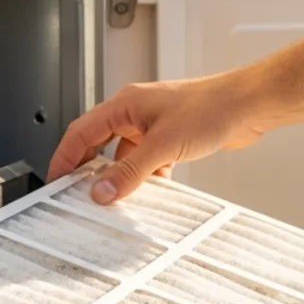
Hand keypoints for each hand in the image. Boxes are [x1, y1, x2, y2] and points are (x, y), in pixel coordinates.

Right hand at [46, 75, 266, 202]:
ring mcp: (155, 123)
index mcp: (124, 105)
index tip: (55, 182)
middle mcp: (136, 112)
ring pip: (126, 154)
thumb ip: (130, 172)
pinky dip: (147, 176)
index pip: (80, 132)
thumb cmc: (210, 108)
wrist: (248, 105)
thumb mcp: (162, 146)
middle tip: (79, 195)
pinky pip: (149, 159)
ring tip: (116, 198)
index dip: (64, 158)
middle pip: (99, 143)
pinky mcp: (173, 136)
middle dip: (89, 170)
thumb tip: (102, 191)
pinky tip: (152, 190)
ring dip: (121, 175)